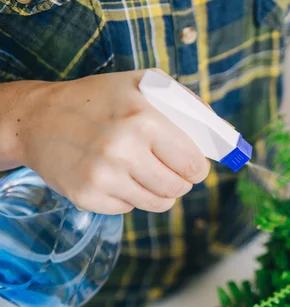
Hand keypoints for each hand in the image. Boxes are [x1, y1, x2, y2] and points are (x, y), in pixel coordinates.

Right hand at [6, 69, 209, 213]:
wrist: (38, 118)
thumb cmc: (99, 100)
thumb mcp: (144, 85)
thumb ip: (187, 106)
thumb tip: (223, 134)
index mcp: (143, 119)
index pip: (193, 163)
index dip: (198, 167)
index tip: (194, 166)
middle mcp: (122, 149)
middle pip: (178, 187)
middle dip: (181, 181)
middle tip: (171, 171)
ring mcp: (103, 176)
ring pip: (158, 203)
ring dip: (159, 191)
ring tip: (145, 172)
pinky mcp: (87, 197)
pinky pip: (129, 208)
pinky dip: (129, 196)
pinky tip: (116, 176)